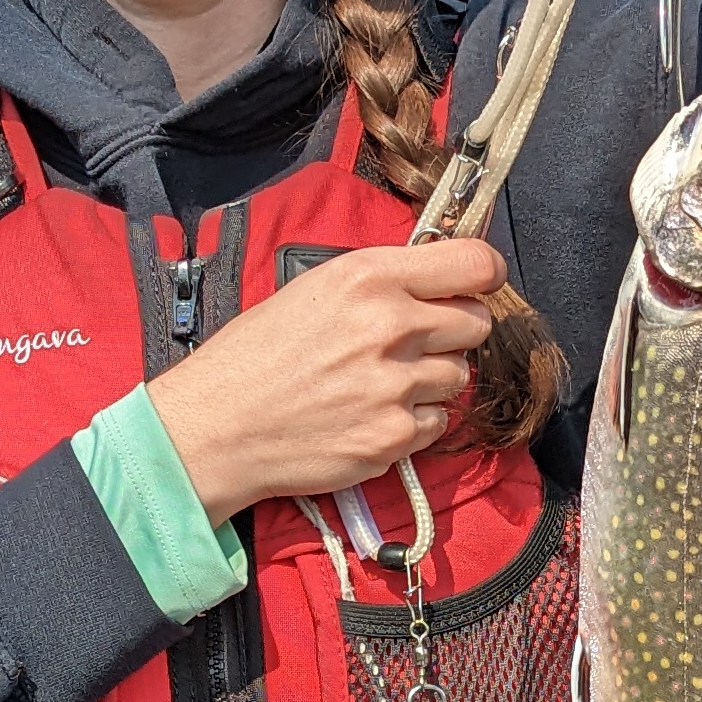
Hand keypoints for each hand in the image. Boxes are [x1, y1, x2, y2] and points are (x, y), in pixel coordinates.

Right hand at [148, 239, 505, 523]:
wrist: (218, 427)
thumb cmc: (255, 356)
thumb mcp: (313, 290)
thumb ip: (381, 282)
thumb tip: (437, 280)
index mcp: (369, 278)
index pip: (475, 264)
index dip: (484, 275)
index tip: (477, 285)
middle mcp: (390, 327)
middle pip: (476, 323)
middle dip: (452, 332)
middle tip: (412, 343)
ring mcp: (397, 387)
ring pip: (459, 376)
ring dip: (431, 380)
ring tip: (378, 384)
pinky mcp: (394, 437)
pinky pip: (438, 422)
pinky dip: (413, 421)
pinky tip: (370, 415)